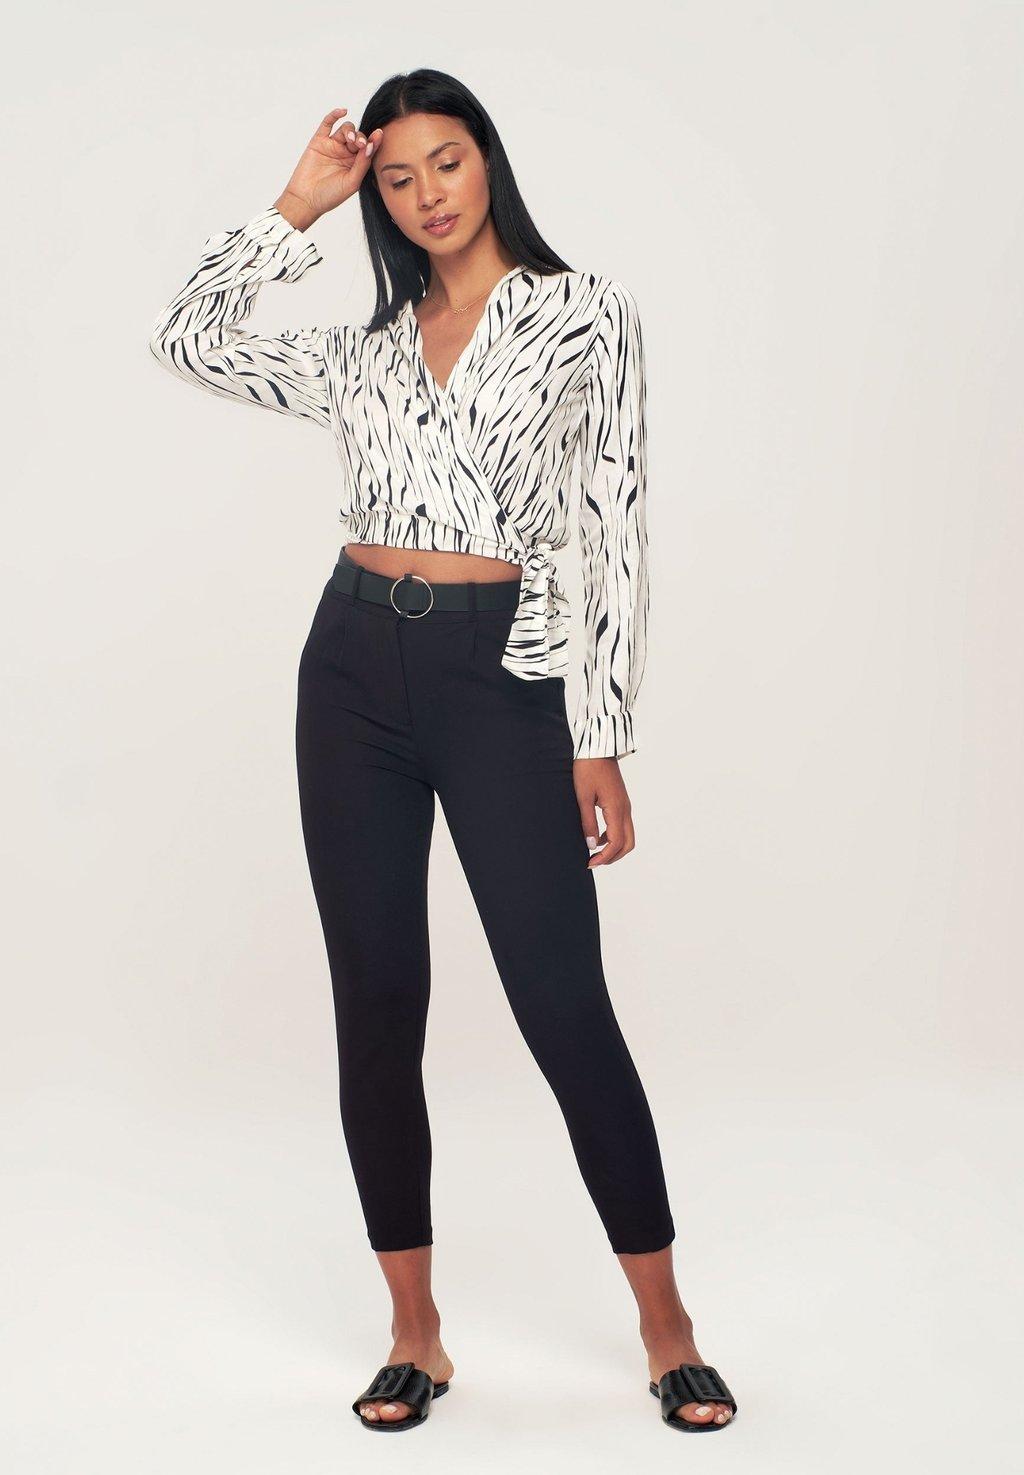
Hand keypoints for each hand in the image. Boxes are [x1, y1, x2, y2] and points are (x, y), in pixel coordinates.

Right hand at [274, 108, 382, 231]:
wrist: (306, 199)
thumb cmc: (330, 196)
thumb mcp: (352, 182)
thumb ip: (362, 164)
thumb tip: (371, 145)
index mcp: (357, 164)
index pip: (369, 148)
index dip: (374, 140)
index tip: (379, 134)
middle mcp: (346, 154)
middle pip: (358, 136)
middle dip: (361, 138)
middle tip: (360, 145)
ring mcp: (332, 146)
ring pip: (346, 129)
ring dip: (350, 131)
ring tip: (350, 140)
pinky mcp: (319, 141)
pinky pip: (327, 123)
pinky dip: (334, 115)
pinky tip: (342, 111)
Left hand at [573, 758, 635, 866]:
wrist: (597, 748)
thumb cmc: (588, 769)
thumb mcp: (583, 797)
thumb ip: (588, 822)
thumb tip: (591, 845)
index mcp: (616, 809)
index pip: (616, 843)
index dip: (604, 858)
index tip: (589, 863)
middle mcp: (625, 809)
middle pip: (628, 843)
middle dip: (613, 857)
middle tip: (594, 862)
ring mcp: (625, 805)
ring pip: (627, 835)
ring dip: (614, 848)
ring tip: (594, 852)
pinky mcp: (621, 802)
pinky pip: (622, 825)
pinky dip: (613, 836)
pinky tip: (597, 836)